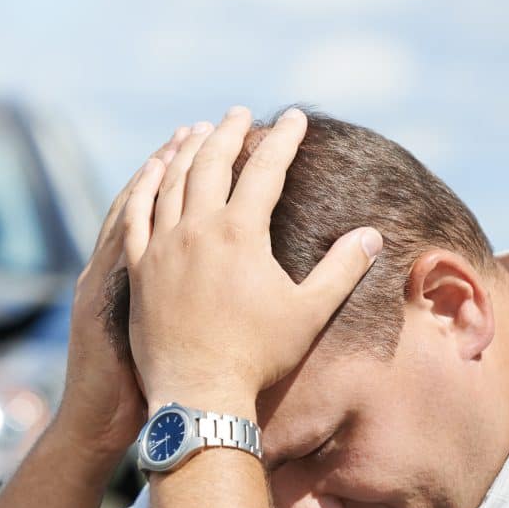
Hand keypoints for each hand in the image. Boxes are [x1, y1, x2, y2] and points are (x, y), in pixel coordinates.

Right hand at [55, 127, 189, 462]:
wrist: (98, 423)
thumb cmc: (133, 392)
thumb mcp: (153, 337)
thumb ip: (179, 303)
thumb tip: (221, 283)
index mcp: (129, 276)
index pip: (157, 214)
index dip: (180, 177)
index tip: (206, 143)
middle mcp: (115, 271)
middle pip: (148, 201)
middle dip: (176, 160)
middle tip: (203, 123)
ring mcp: (105, 283)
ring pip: (130, 215)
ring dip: (156, 174)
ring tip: (183, 139)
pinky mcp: (102, 302)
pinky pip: (118, 246)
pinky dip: (133, 214)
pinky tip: (154, 186)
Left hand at [122, 106, 382, 416]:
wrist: (198, 393)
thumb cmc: (258, 357)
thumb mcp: (309, 313)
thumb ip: (342, 269)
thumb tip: (372, 235)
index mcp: (240, 233)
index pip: (266, 168)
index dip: (282, 139)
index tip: (294, 118)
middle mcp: (196, 230)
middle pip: (211, 163)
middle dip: (228, 132)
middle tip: (239, 114)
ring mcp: (161, 248)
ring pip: (170, 182)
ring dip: (186, 150)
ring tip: (197, 131)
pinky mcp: (138, 269)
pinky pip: (135, 215)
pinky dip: (145, 186)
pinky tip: (152, 170)